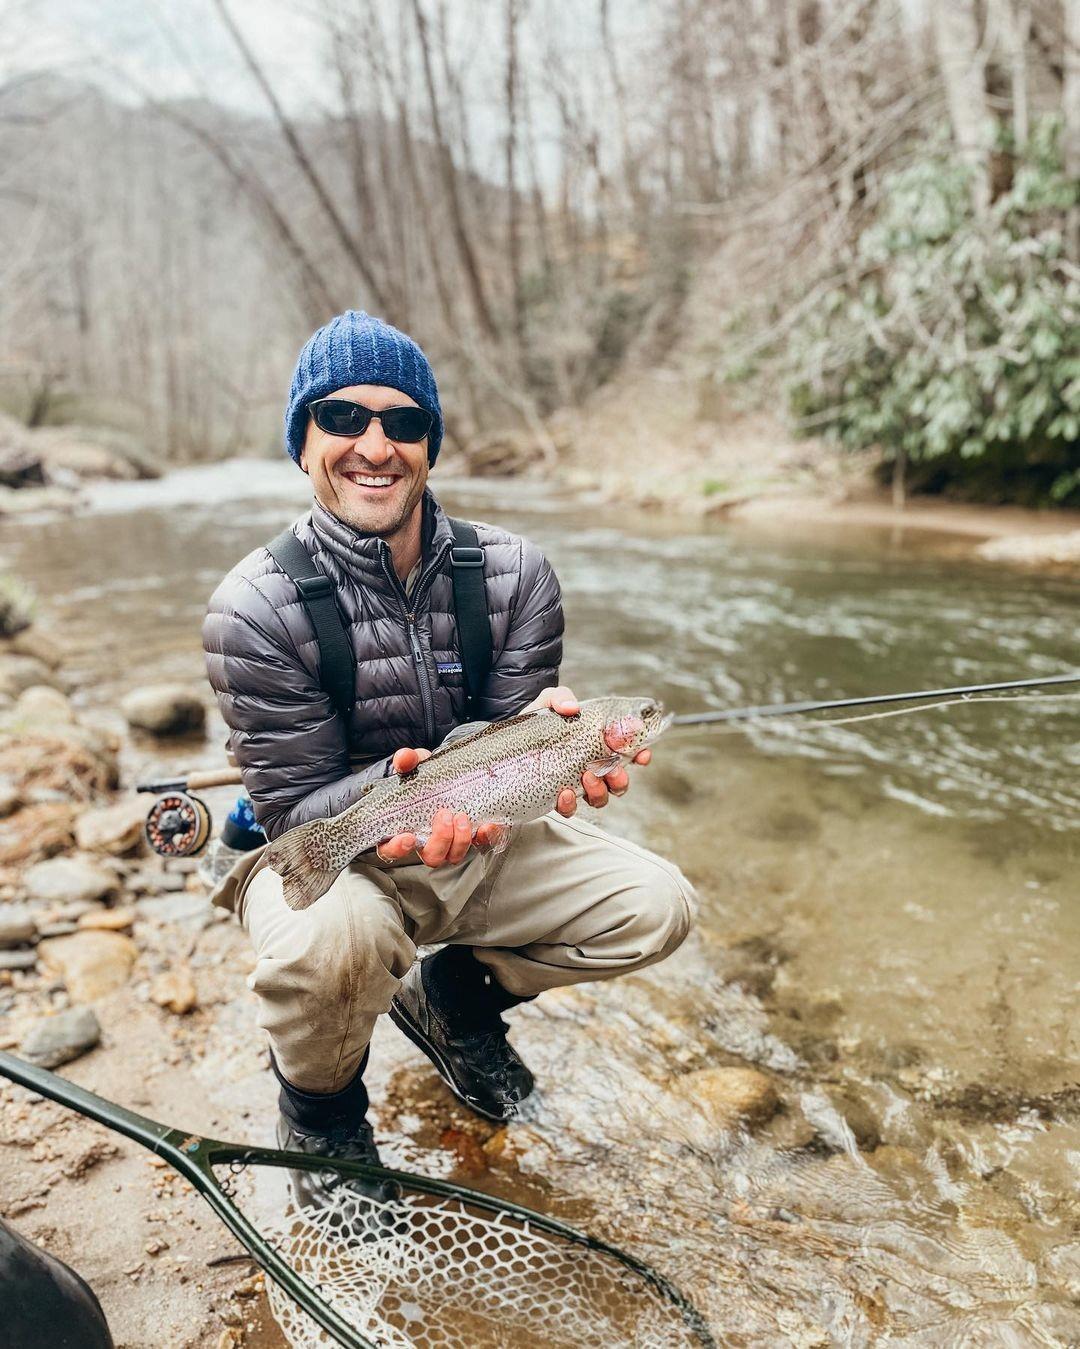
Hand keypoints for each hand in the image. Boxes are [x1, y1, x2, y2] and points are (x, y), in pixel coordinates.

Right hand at [375, 747, 503, 865]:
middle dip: (440, 840)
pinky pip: (480, 845)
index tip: (408, 837)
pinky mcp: (470, 837)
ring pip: (454, 856)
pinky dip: (486, 837)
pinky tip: (488, 825)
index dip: (397, 849)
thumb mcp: (413, 766)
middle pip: (431, 857)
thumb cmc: (422, 777)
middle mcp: (425, 842)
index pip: (390, 850)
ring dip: (460, 840)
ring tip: (461, 816)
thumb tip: (405, 758)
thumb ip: (406, 761)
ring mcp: (449, 843)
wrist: (445, 775)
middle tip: (444, 815)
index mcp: (401, 829)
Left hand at [521, 686, 651, 816]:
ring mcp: (575, 784)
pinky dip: (571, 805)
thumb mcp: (548, 702)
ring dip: (599, 791)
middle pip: (618, 781)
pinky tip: (564, 794)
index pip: (627, 752)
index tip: (642, 754)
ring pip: (600, 798)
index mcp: (597, 744)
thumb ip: (560, 697)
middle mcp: (591, 767)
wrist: (509, 739)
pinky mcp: (555, 797)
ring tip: (587, 777)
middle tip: (613, 770)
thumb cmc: (537, 721)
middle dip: (621, 778)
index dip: (640, 755)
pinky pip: (570, 809)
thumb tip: (570, 707)